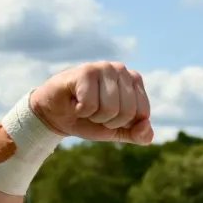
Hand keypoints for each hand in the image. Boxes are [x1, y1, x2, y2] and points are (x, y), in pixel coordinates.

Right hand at [30, 61, 153, 143]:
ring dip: (94, 116)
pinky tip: (75, 101)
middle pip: (128, 112)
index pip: (143, 113)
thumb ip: (139, 134)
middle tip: (95, 112)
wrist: (56, 115)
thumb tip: (146, 125)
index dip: (124, 123)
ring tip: (85, 107)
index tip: (109, 116)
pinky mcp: (85, 71)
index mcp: (135, 81)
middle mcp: (121, 70)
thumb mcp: (118, 131)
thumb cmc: (89, 120)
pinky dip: (81, 111)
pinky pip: (91, 105)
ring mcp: (103, 67)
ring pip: (110, 109)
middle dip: (109, 121)